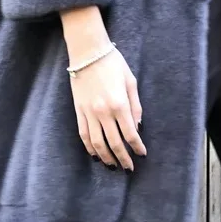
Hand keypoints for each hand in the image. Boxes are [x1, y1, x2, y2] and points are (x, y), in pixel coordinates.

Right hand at [69, 48, 145, 170]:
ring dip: (106, 157)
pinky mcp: (79, 111)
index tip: (142, 155)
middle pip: (115, 143)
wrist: (88, 52)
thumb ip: (135, 106)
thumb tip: (137, 127)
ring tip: (113, 166)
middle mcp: (104, 112)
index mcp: (120, 104)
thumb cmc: (113, 63)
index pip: (130, 134)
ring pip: (97, 143)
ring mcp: (89, 112)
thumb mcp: (131, 82)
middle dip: (123, 158)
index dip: (137, 148)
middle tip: (129, 168)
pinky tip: (95, 155)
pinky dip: (89, 147)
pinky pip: (84, 134)